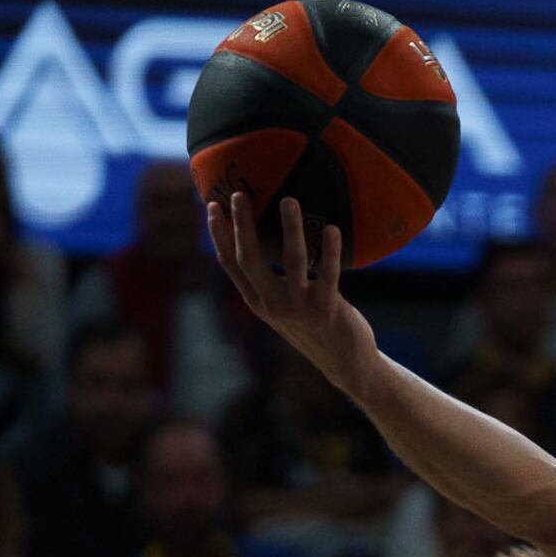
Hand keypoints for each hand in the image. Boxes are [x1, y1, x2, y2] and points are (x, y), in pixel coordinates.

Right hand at [207, 196, 377, 392]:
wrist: (344, 362)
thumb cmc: (314, 325)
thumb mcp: (285, 305)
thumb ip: (272, 279)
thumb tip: (264, 237)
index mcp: (258, 301)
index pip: (230, 264)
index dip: (219, 235)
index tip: (211, 205)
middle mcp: (273, 305)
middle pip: (250, 259)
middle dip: (243, 225)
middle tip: (239, 194)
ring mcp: (299, 308)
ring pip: (292, 262)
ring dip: (290, 228)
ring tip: (289, 200)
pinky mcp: (327, 310)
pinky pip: (328, 275)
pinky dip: (330, 251)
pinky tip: (331, 229)